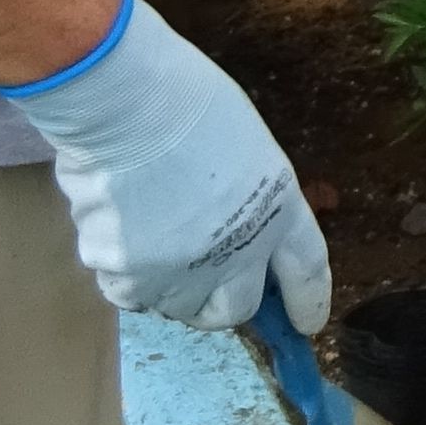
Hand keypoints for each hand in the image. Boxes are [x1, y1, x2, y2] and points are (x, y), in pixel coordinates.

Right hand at [0, 0, 330, 333]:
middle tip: (198, 274)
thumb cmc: (180, 101)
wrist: (121, 101)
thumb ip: (246, 200)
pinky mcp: (129, 278)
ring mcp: (183, 272)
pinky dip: (123, 273)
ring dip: (166, 284)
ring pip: (176, 305)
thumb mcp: (244, 146)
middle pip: (235, 309)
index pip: (306, 270)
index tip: (305, 323)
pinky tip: (117, 225)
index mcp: (278, 208)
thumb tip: (232, 240)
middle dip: (220, 300)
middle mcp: (239, 252)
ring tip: (146, 228)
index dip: (308, 302)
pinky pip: (127, 292)